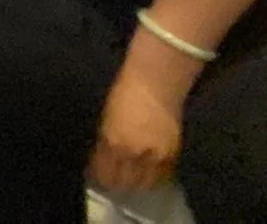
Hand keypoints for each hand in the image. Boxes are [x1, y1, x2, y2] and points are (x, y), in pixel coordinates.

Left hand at [90, 59, 184, 192]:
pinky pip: (162, 177)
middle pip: (124, 182)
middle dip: (116, 183)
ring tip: (130, 178)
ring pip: (144, 184)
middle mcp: (133, 153)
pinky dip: (154, 179)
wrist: (156, 83)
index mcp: (112, 140)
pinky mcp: (172, 156)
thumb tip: (101, 157)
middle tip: (113, 178)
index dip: (98, 176)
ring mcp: (154, 156)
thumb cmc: (124, 92)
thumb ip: (105, 139)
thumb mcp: (107, 117)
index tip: (95, 175)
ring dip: (136, 183)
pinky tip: (147, 173)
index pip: (103, 172)